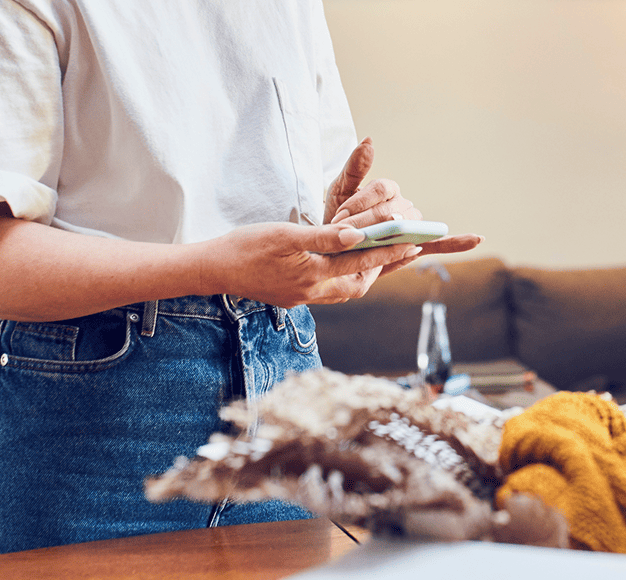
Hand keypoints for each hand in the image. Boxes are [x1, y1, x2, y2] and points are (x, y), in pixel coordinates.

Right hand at [203, 222, 419, 305]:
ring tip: (378, 257)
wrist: (212, 270)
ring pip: (344, 290)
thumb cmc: (245, 246)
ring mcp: (302, 299)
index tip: (412, 242)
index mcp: (312, 276)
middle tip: (400, 250)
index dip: (389, 251)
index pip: (360, 262)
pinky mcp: (293, 298)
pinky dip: (343, 278)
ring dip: (362, 274)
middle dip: (381, 268)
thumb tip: (357, 235)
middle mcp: (312, 293)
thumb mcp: (285, 235)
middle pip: (358, 284)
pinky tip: (344, 267)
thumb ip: (323, 237)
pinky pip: (328, 291)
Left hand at [324, 137, 483, 275]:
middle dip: (370, 222)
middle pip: (395, 210)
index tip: (341, 216)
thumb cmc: (338, 218)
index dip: (362, 202)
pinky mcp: (416, 246)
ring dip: (398, 235)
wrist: (336, 248)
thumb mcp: (339, 191)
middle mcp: (404, 205)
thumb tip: (369, 140)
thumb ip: (355, 168)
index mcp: (388, 189)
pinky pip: (439, 243)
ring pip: (411, 227)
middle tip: (349, 234)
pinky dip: (457, 242)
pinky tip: (476, 239)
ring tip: (386, 240)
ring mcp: (412, 226)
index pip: (382, 189)